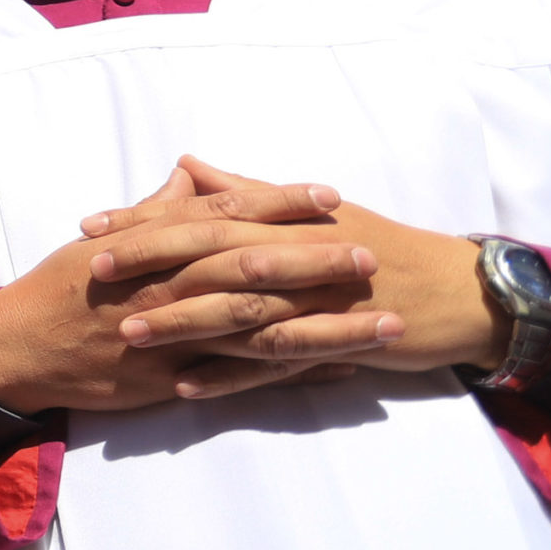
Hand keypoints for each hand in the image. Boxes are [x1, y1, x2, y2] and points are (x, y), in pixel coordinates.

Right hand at [0, 160, 396, 411]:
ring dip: (325, 324)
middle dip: (315, 262)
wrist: (18, 349)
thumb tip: (190, 180)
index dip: (278, 203)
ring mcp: (173, 336)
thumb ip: (153, 213)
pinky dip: (294, 374)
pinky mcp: (172, 379)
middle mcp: (167, 287)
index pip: (225, 215)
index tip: (328, 195)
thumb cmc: (59, 289)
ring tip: (381, 321)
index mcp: (154, 246)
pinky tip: (339, 367)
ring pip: (259, 327)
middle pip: (252, 268)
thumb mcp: (102, 241)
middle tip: (370, 256)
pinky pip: (243, 378)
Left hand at [83, 157, 508, 390]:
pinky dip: (230, 375)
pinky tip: (184, 384)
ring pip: (241, 310)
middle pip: (216, 254)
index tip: (92, 226)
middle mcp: (297, 254)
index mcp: (286, 220)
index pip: (206, 213)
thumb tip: (187, 165)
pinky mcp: (334, 344)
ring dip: (183, 322)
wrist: (458, 292)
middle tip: (96, 271)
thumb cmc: (378, 247)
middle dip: (154, 261)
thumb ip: (245, 191)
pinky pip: (273, 364)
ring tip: (128, 333)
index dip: (146, 220)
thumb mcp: (312, 212)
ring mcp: (315, 302)